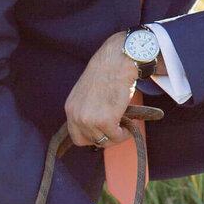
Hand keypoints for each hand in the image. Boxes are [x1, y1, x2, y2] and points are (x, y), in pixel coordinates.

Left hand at [65, 32, 137, 148]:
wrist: (117, 62)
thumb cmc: (107, 72)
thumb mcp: (89, 93)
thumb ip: (90, 109)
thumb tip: (101, 126)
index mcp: (71, 108)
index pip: (77, 136)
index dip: (93, 138)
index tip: (105, 133)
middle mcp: (76, 116)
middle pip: (91, 141)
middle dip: (107, 138)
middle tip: (119, 130)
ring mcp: (89, 120)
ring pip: (105, 141)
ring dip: (118, 136)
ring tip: (127, 125)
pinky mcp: (105, 120)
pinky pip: (117, 136)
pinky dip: (126, 133)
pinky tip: (132, 124)